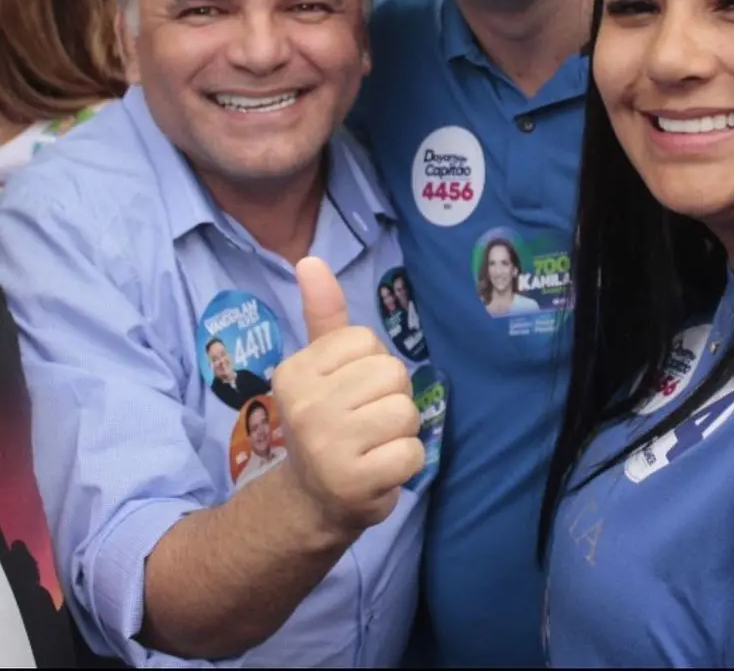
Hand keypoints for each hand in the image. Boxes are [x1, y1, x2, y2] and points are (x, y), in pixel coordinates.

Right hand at [273, 257, 423, 537]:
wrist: (311, 500)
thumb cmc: (324, 419)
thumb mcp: (319, 364)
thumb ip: (322, 314)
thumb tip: (310, 259)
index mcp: (295, 371)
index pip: (368, 341)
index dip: (369, 365)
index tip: (347, 392)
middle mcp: (305, 407)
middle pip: (392, 373)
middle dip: (389, 396)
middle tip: (363, 422)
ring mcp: (328, 447)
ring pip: (406, 411)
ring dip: (399, 432)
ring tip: (371, 446)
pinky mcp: (355, 483)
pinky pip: (412, 452)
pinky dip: (404, 463)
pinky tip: (378, 471)